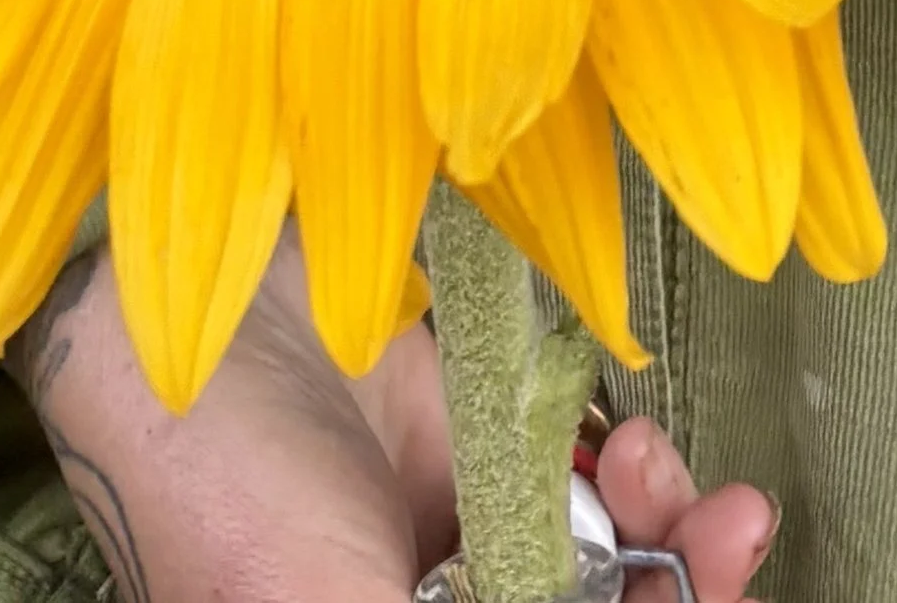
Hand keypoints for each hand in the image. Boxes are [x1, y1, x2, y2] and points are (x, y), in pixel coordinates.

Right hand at [5, 235, 778, 602]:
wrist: (162, 321)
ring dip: (668, 531)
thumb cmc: (216, 500)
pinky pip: (583, 478)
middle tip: (734, 535)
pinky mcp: (474, 440)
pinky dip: (628, 472)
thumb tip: (604, 602)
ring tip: (661, 470)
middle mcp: (440, 601)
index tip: (705, 587)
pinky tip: (626, 442)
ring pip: (614, 563)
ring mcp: (464, 535)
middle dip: (684, 594)